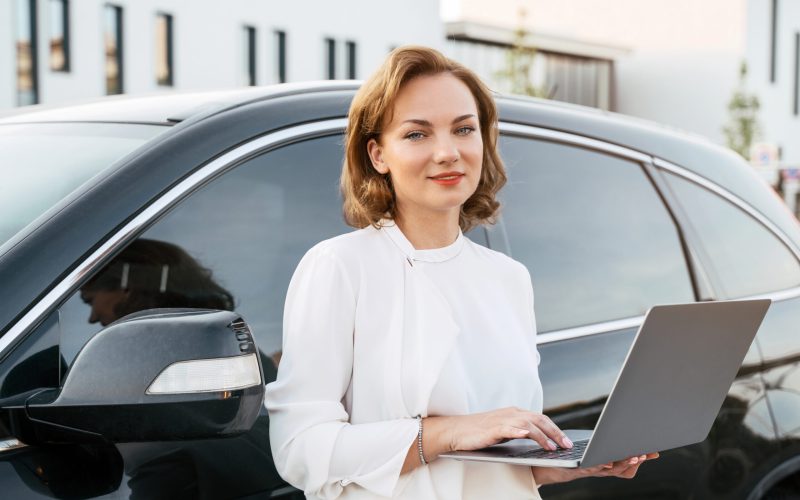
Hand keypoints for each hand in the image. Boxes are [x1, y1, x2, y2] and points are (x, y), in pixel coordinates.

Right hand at [445, 407, 572, 452]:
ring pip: (528, 424)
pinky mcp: (492, 428)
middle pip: (539, 419)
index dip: (556, 429)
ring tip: (552, 447)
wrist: (457, 430)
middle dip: (555, 432)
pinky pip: (509, 428)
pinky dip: (520, 431)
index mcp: (515, 413)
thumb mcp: (504, 430)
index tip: (567, 441)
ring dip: (542, 435)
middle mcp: (511, 413)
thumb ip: (519, 431)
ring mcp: (502, 419)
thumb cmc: (479, 432)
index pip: (541, 418)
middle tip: (567, 445)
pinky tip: (528, 436)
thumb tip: (537, 439)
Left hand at [532, 452, 659, 485]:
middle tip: (648, 453)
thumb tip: (617, 428)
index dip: (642, 458)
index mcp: (603, 461)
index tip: (655, 452)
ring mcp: (590, 469)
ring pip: (611, 469)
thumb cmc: (566, 456)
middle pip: (623, 467)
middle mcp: (599, 468)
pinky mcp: (577, 469)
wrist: (544, 466)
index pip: (627, 461)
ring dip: (624, 463)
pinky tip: (608, 460)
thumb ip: (601, 442)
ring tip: (635, 456)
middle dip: (637, 460)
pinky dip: (601, 464)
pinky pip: (592, 467)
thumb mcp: (587, 447)